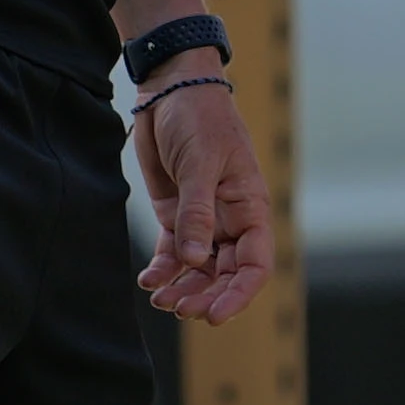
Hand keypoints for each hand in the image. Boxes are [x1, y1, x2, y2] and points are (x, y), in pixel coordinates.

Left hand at [132, 76, 270, 321]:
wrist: (170, 89)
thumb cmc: (199, 117)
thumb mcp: (200, 163)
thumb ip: (197, 213)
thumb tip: (196, 261)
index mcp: (250, 208)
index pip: (254, 264)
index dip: (239, 294)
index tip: (214, 316)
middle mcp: (230, 220)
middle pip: (225, 274)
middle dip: (205, 296)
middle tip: (179, 310)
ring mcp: (203, 220)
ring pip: (199, 269)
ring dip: (183, 288)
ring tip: (160, 299)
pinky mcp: (175, 215)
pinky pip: (173, 253)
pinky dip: (163, 270)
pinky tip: (149, 281)